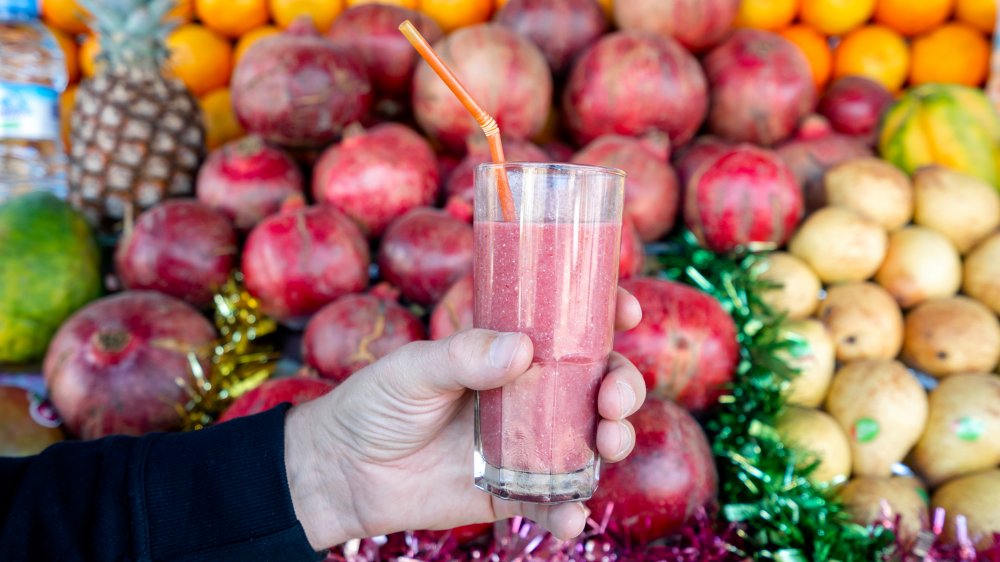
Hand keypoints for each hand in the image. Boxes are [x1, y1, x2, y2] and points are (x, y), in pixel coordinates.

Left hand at [284, 288, 644, 550]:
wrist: (342, 472)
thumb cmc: (374, 404)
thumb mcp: (413, 369)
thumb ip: (464, 356)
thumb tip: (522, 350)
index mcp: (506, 353)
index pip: (567, 327)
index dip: (605, 315)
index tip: (627, 312)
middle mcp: (525, 396)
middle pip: (595, 385)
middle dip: (622, 386)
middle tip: (615, 399)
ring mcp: (523, 444)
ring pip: (588, 441)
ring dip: (613, 442)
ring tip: (609, 444)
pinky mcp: (510, 491)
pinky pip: (553, 502)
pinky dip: (569, 511)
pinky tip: (570, 515)